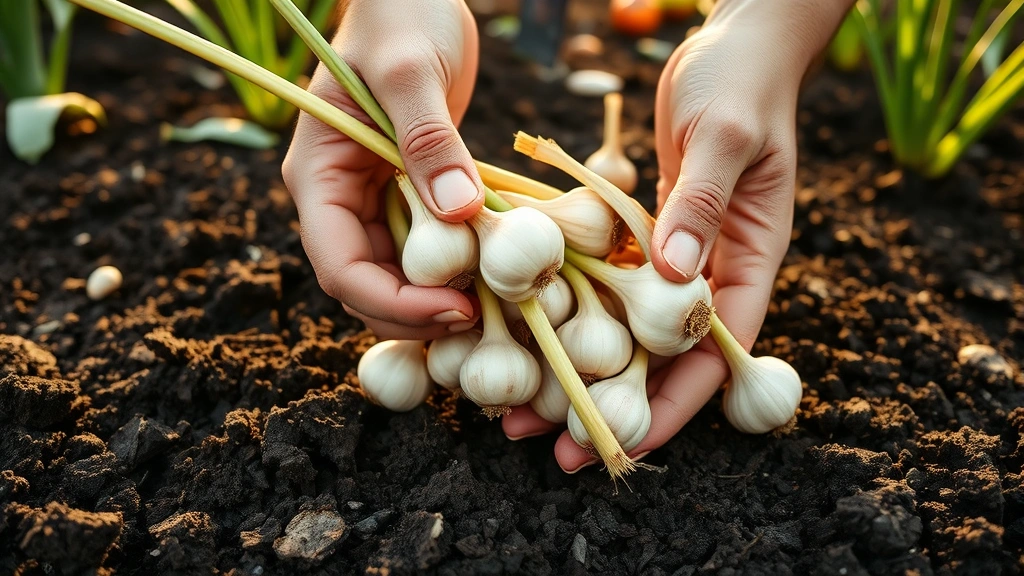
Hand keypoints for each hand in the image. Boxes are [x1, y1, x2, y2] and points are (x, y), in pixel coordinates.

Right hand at [282, 0, 483, 339]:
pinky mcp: (410, 194)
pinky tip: (498, 268)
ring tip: (496, 300)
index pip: (340, 266)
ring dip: (441, 296)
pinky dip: (460, 265)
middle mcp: (339, 198)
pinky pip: (431, 247)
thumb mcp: (410, 70)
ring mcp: (374, 199)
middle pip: (367, 286)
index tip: (454, 308)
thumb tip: (458, 212)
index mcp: (318, 175)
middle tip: (481, 318)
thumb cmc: (400, 15)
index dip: (392, 303)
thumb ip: (427, 138)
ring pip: (400, 275)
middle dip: (418, 313)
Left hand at [503, 0, 850, 471]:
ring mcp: (678, 253)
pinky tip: (530, 330)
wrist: (733, 43)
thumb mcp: (724, 135)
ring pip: (632, 328)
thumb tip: (676, 274)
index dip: (680, 404)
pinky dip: (576, 309)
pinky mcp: (646, 232)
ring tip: (527, 403)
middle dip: (619, 403)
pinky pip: (610, 282)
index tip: (633, 441)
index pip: (721, 351)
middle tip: (558, 444)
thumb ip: (701, 201)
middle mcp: (713, 267)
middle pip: (668, 356)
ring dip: (587, 365)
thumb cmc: (741, 80)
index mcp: (750, 257)